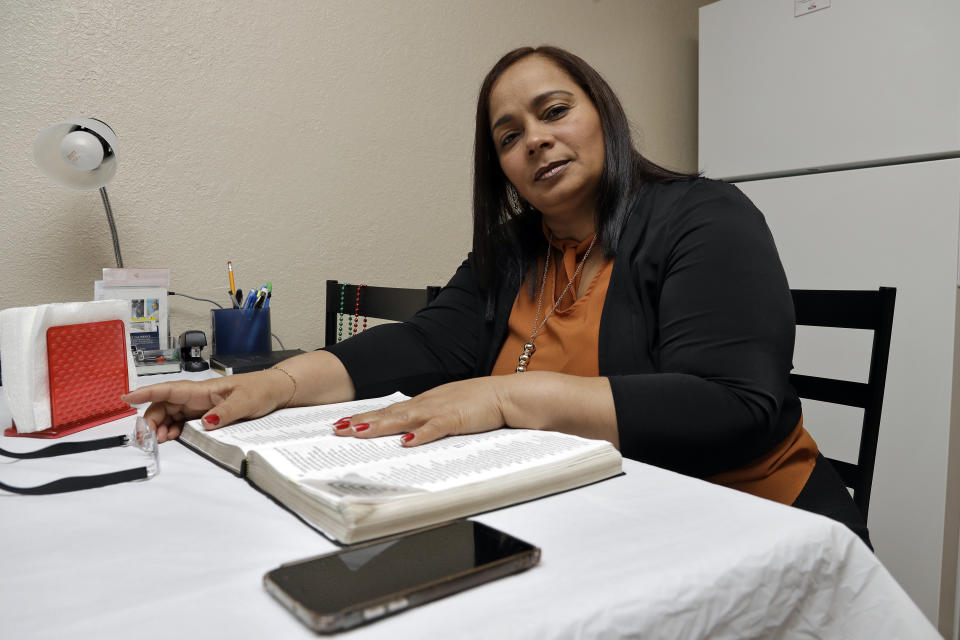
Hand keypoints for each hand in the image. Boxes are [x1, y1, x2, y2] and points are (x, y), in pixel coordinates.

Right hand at [120, 370, 292, 442]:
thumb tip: (205, 423)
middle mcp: (198, 396)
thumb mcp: (246, 402)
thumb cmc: (261, 390)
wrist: (276, 390)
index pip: (170, 390)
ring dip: (161, 426)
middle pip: (165, 405)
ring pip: (171, 414)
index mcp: (204, 389)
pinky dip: (173, 430)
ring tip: (161, 440)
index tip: (127, 397)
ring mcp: (200, 405)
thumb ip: (226, 412)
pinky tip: (172, 438)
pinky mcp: (206, 414)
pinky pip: (182, 421)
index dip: (147, 393)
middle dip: (151, 419)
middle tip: (148, 438)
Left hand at [334, 377, 507, 445]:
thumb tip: (409, 433)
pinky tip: (406, 442)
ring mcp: (440, 411)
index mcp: (425, 402)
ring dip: (381, 426)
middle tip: (338, 429)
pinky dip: (420, 435)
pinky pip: (435, 428)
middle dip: (362, 422)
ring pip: (404, 419)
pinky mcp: (456, 419)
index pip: (389, 411)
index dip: (366, 417)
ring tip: (358, 432)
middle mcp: (427, 404)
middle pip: (389, 414)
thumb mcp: (448, 409)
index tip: (345, 424)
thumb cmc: (480, 402)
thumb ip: (429, 420)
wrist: (505, 395)